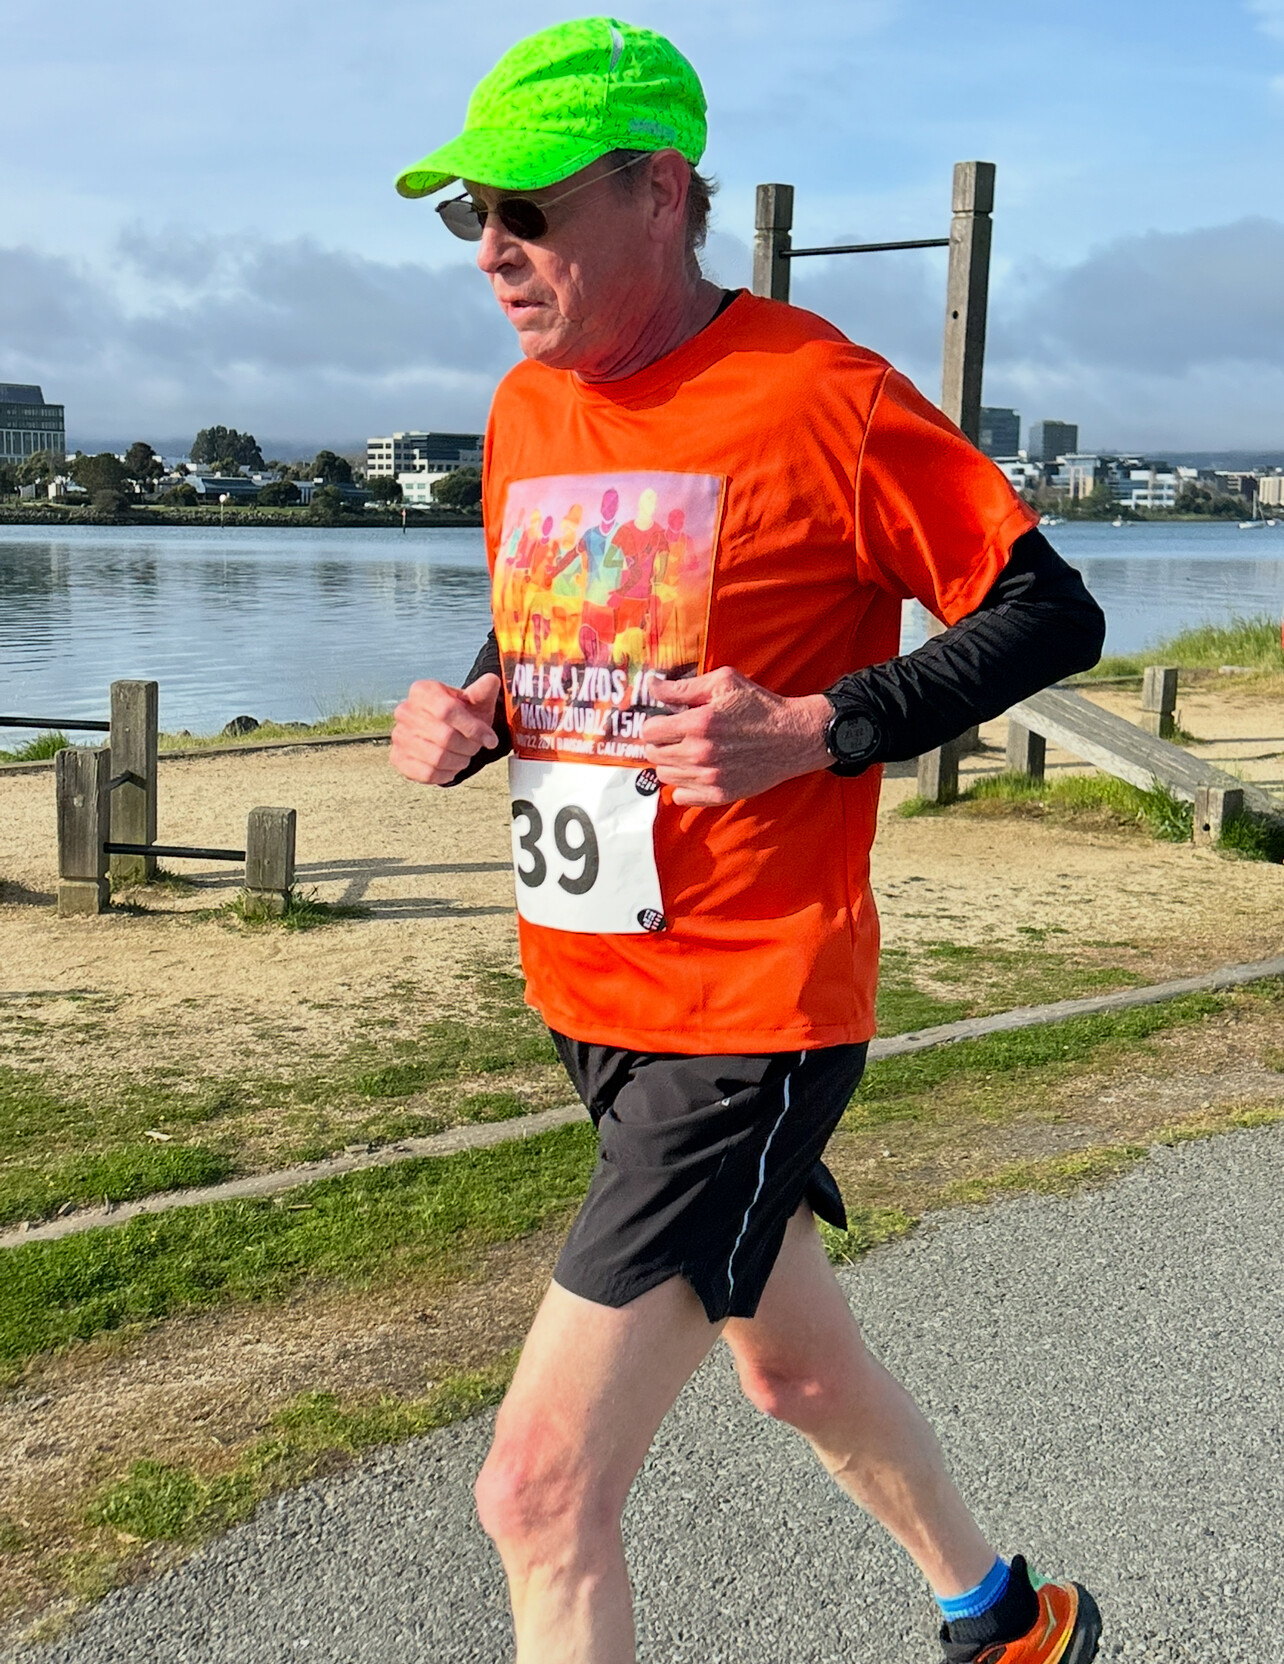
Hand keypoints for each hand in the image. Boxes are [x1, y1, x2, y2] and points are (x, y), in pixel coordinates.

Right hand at [390, 673, 500, 784]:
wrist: (445, 728)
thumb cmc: (461, 713)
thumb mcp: (475, 701)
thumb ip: (483, 691)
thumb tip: (491, 681)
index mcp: (423, 691)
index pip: (447, 711)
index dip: (473, 728)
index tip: (490, 739)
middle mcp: (405, 711)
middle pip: (445, 737)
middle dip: (468, 747)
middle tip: (475, 747)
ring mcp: (399, 735)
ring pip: (437, 757)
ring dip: (459, 761)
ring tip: (463, 756)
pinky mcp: (398, 757)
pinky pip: (426, 773)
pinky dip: (445, 773)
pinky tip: (451, 766)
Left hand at [641, 668, 832, 805]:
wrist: (793, 737)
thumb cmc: (759, 706)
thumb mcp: (723, 683)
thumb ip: (682, 687)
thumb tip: (651, 684)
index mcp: (697, 723)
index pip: (649, 732)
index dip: (654, 725)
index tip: (665, 723)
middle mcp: (700, 752)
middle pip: (654, 755)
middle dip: (661, 743)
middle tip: (676, 737)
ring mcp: (709, 777)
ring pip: (665, 776)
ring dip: (671, 764)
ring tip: (688, 753)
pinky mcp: (719, 794)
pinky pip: (680, 797)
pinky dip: (683, 786)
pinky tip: (696, 773)